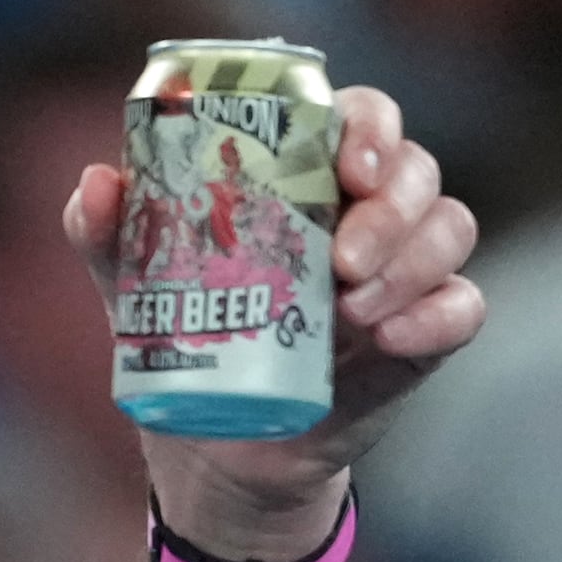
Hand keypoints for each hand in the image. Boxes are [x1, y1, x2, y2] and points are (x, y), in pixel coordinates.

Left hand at [65, 83, 483, 546]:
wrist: (213, 443)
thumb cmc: (183, 333)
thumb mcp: (133, 283)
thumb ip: (109, 231)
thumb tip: (97, 182)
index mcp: (308, 176)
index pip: (365, 117)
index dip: (372, 126)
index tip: (347, 165)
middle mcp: (368, 213)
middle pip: (417, 170)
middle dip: (391, 207)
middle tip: (342, 261)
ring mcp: (402, 273)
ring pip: (450, 228)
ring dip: (412, 262)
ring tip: (355, 310)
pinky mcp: (421, 337)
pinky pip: (464, 309)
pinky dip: (439, 316)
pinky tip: (394, 337)